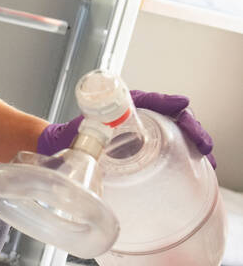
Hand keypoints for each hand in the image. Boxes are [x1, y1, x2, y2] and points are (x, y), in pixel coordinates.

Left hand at [37, 90, 215, 167]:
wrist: (58, 148)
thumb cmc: (66, 137)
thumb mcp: (75, 135)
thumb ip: (83, 136)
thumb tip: (88, 140)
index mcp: (121, 106)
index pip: (152, 100)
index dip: (170, 104)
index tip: (182, 108)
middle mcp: (135, 115)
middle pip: (171, 115)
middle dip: (191, 128)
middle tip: (203, 146)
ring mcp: (142, 130)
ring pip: (176, 130)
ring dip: (194, 141)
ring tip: (206, 158)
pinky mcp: (144, 144)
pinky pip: (171, 143)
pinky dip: (187, 152)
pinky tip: (199, 165)